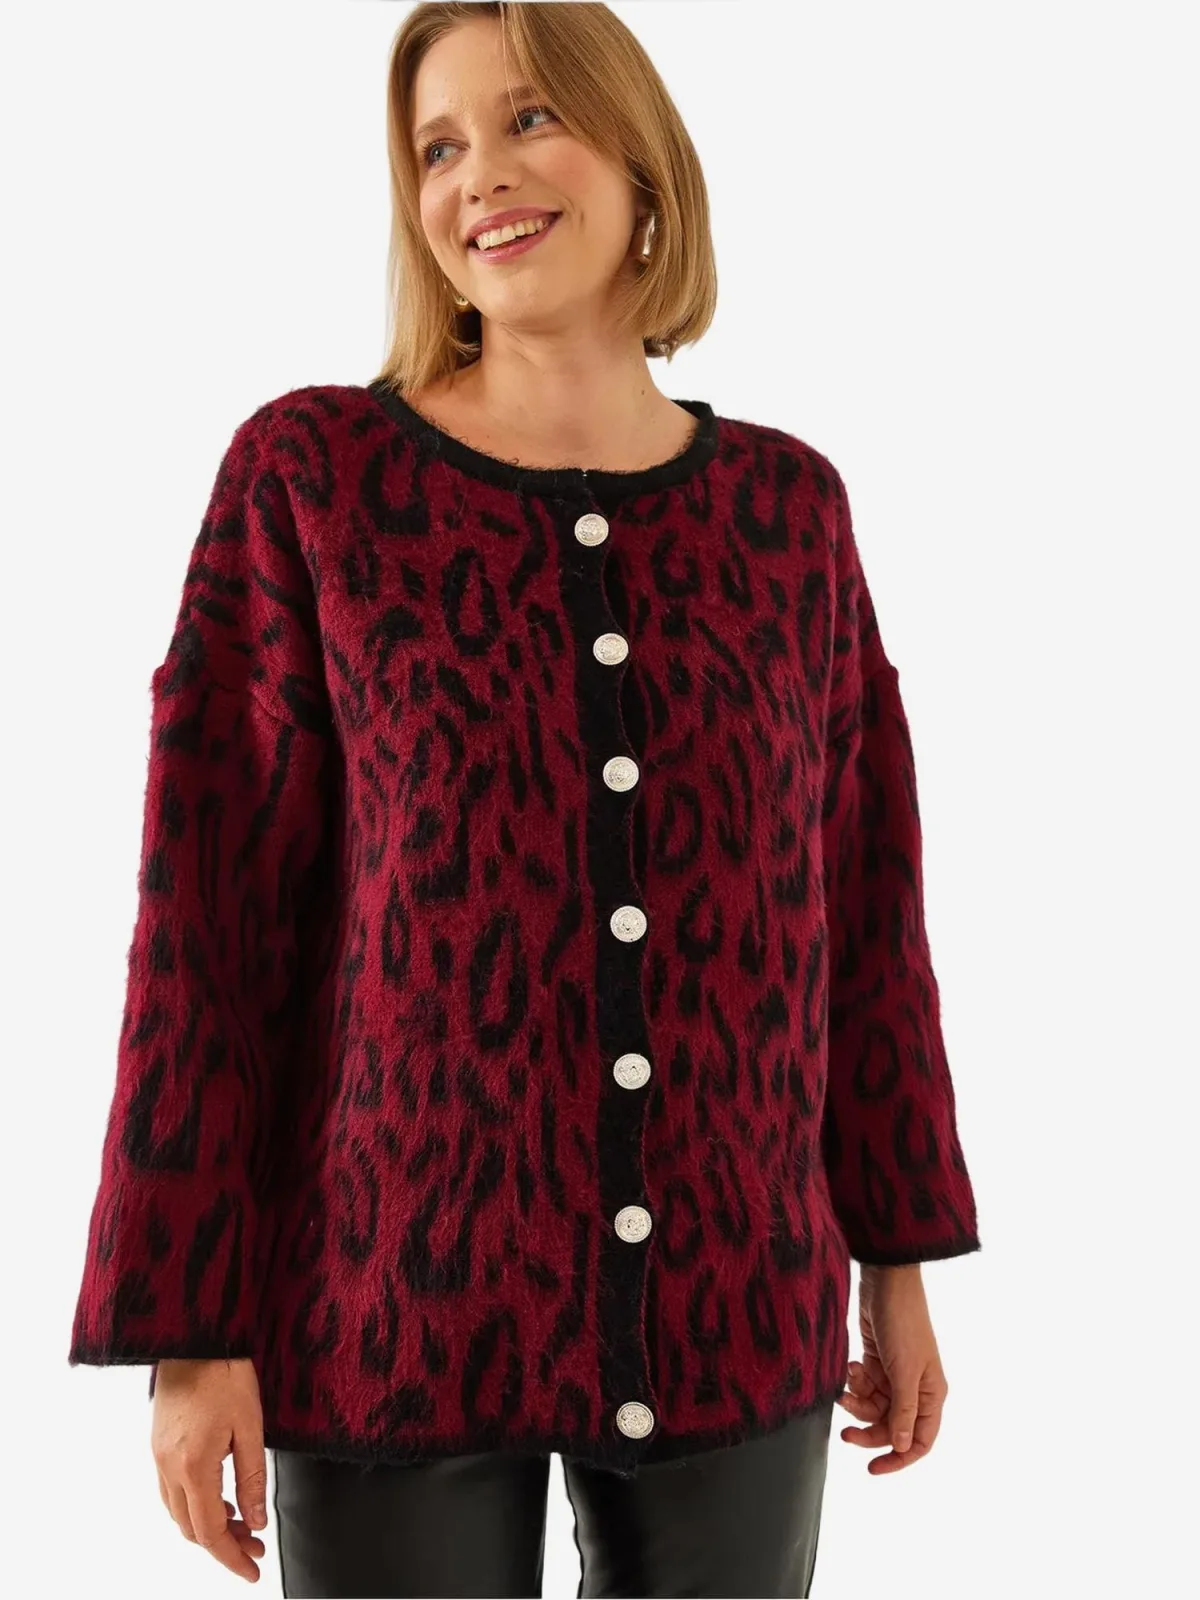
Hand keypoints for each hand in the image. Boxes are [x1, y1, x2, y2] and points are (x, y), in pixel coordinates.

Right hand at [150, 1357, 269, 1581]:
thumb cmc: (226, 1373)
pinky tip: (219, 1498)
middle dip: (224, 1545)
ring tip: (242, 1524)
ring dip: (208, 1526)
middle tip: (256, 1546)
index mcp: (193, 1466)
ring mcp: (158, 1455)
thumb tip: (256, 1522)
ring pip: (178, 1512)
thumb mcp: (251, 1427)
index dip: (232, 1557)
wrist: (195, 1336)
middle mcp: (168, 1467)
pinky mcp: (158, 1444)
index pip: (210, 1532)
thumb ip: (252, 1480)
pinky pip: (172, 1491)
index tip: (254, 1570)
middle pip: (191, 1528)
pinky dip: (195, 1504)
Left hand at [836, 1264, 948, 1472]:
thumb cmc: (903, 1324)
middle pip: (891, 1427)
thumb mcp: (905, 1371)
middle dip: (868, 1431)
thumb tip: (901, 1446)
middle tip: (845, 1433)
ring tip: (844, 1389)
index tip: (873, 1468)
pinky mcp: (876, 1362)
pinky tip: (851, 1366)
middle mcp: (915, 1389)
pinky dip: (854, 1382)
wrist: (886, 1282)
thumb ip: (903, 1411)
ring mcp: (894, 1376)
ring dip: (857, 1403)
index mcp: (931, 1395)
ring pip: (873, 1408)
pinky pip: (863, 1387)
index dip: (898, 1458)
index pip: (919, 1440)